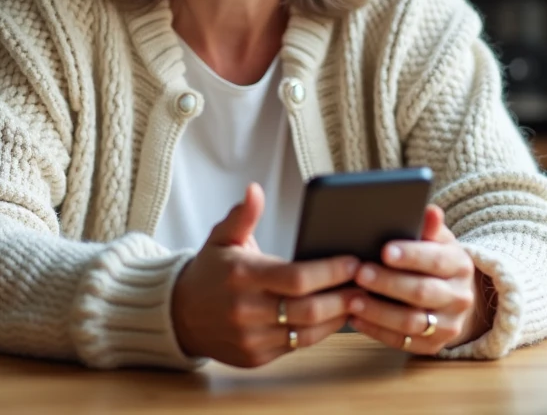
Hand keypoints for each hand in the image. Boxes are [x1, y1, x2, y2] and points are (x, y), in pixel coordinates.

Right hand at [170, 183, 360, 366]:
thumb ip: (243, 216)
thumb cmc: (209, 272)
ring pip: (307, 333)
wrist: (178, 316)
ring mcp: (251, 338)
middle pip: (308, 309)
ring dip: (337, 318)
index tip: (354, 261)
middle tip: (367, 283)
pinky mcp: (256, 357)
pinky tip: (336, 318)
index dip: (331, 271)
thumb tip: (254, 190)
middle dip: (343, 297)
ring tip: (359, 301)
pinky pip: (296, 346)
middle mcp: (246, 310)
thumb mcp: (221, 238)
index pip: (297, 277)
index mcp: (242, 276)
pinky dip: (320, 333)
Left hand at [347, 204, 493, 353]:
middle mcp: (460, 297)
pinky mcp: (434, 346)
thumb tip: (429, 210)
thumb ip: (429, 227)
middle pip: (422, 292)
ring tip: (351, 299)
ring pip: (412, 321)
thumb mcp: (436, 240)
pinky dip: (376, 330)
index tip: (384, 250)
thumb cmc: (435, 260)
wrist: (456, 297)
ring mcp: (449, 325)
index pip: (436, 260)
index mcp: (460, 265)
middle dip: (388, 283)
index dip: (410, 256)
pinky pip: (403, 342)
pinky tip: (355, 318)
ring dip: (378, 311)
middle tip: (359, 273)